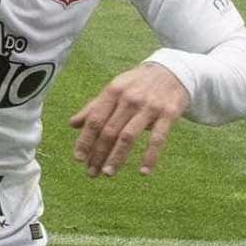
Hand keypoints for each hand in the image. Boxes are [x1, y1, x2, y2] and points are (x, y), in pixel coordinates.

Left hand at [68, 63, 191, 177]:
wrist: (173, 71)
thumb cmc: (137, 84)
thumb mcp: (115, 89)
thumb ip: (95, 107)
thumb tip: (72, 124)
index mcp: (113, 91)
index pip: (94, 120)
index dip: (85, 140)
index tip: (78, 159)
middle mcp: (129, 98)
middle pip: (109, 131)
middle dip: (98, 154)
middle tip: (91, 173)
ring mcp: (150, 107)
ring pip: (128, 136)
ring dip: (117, 158)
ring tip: (108, 173)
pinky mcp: (169, 114)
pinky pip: (158, 139)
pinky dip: (150, 156)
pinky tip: (143, 172)